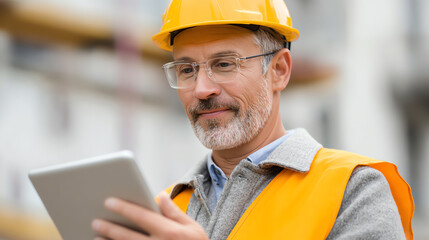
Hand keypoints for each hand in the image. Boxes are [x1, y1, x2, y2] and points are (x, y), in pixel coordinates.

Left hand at [91, 192, 208, 239]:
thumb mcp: (193, 228)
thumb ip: (174, 213)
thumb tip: (160, 195)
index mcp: (170, 232)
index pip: (142, 216)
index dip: (124, 208)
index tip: (109, 201)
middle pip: (127, 236)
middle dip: (109, 228)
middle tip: (95, 220)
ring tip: (96, 237)